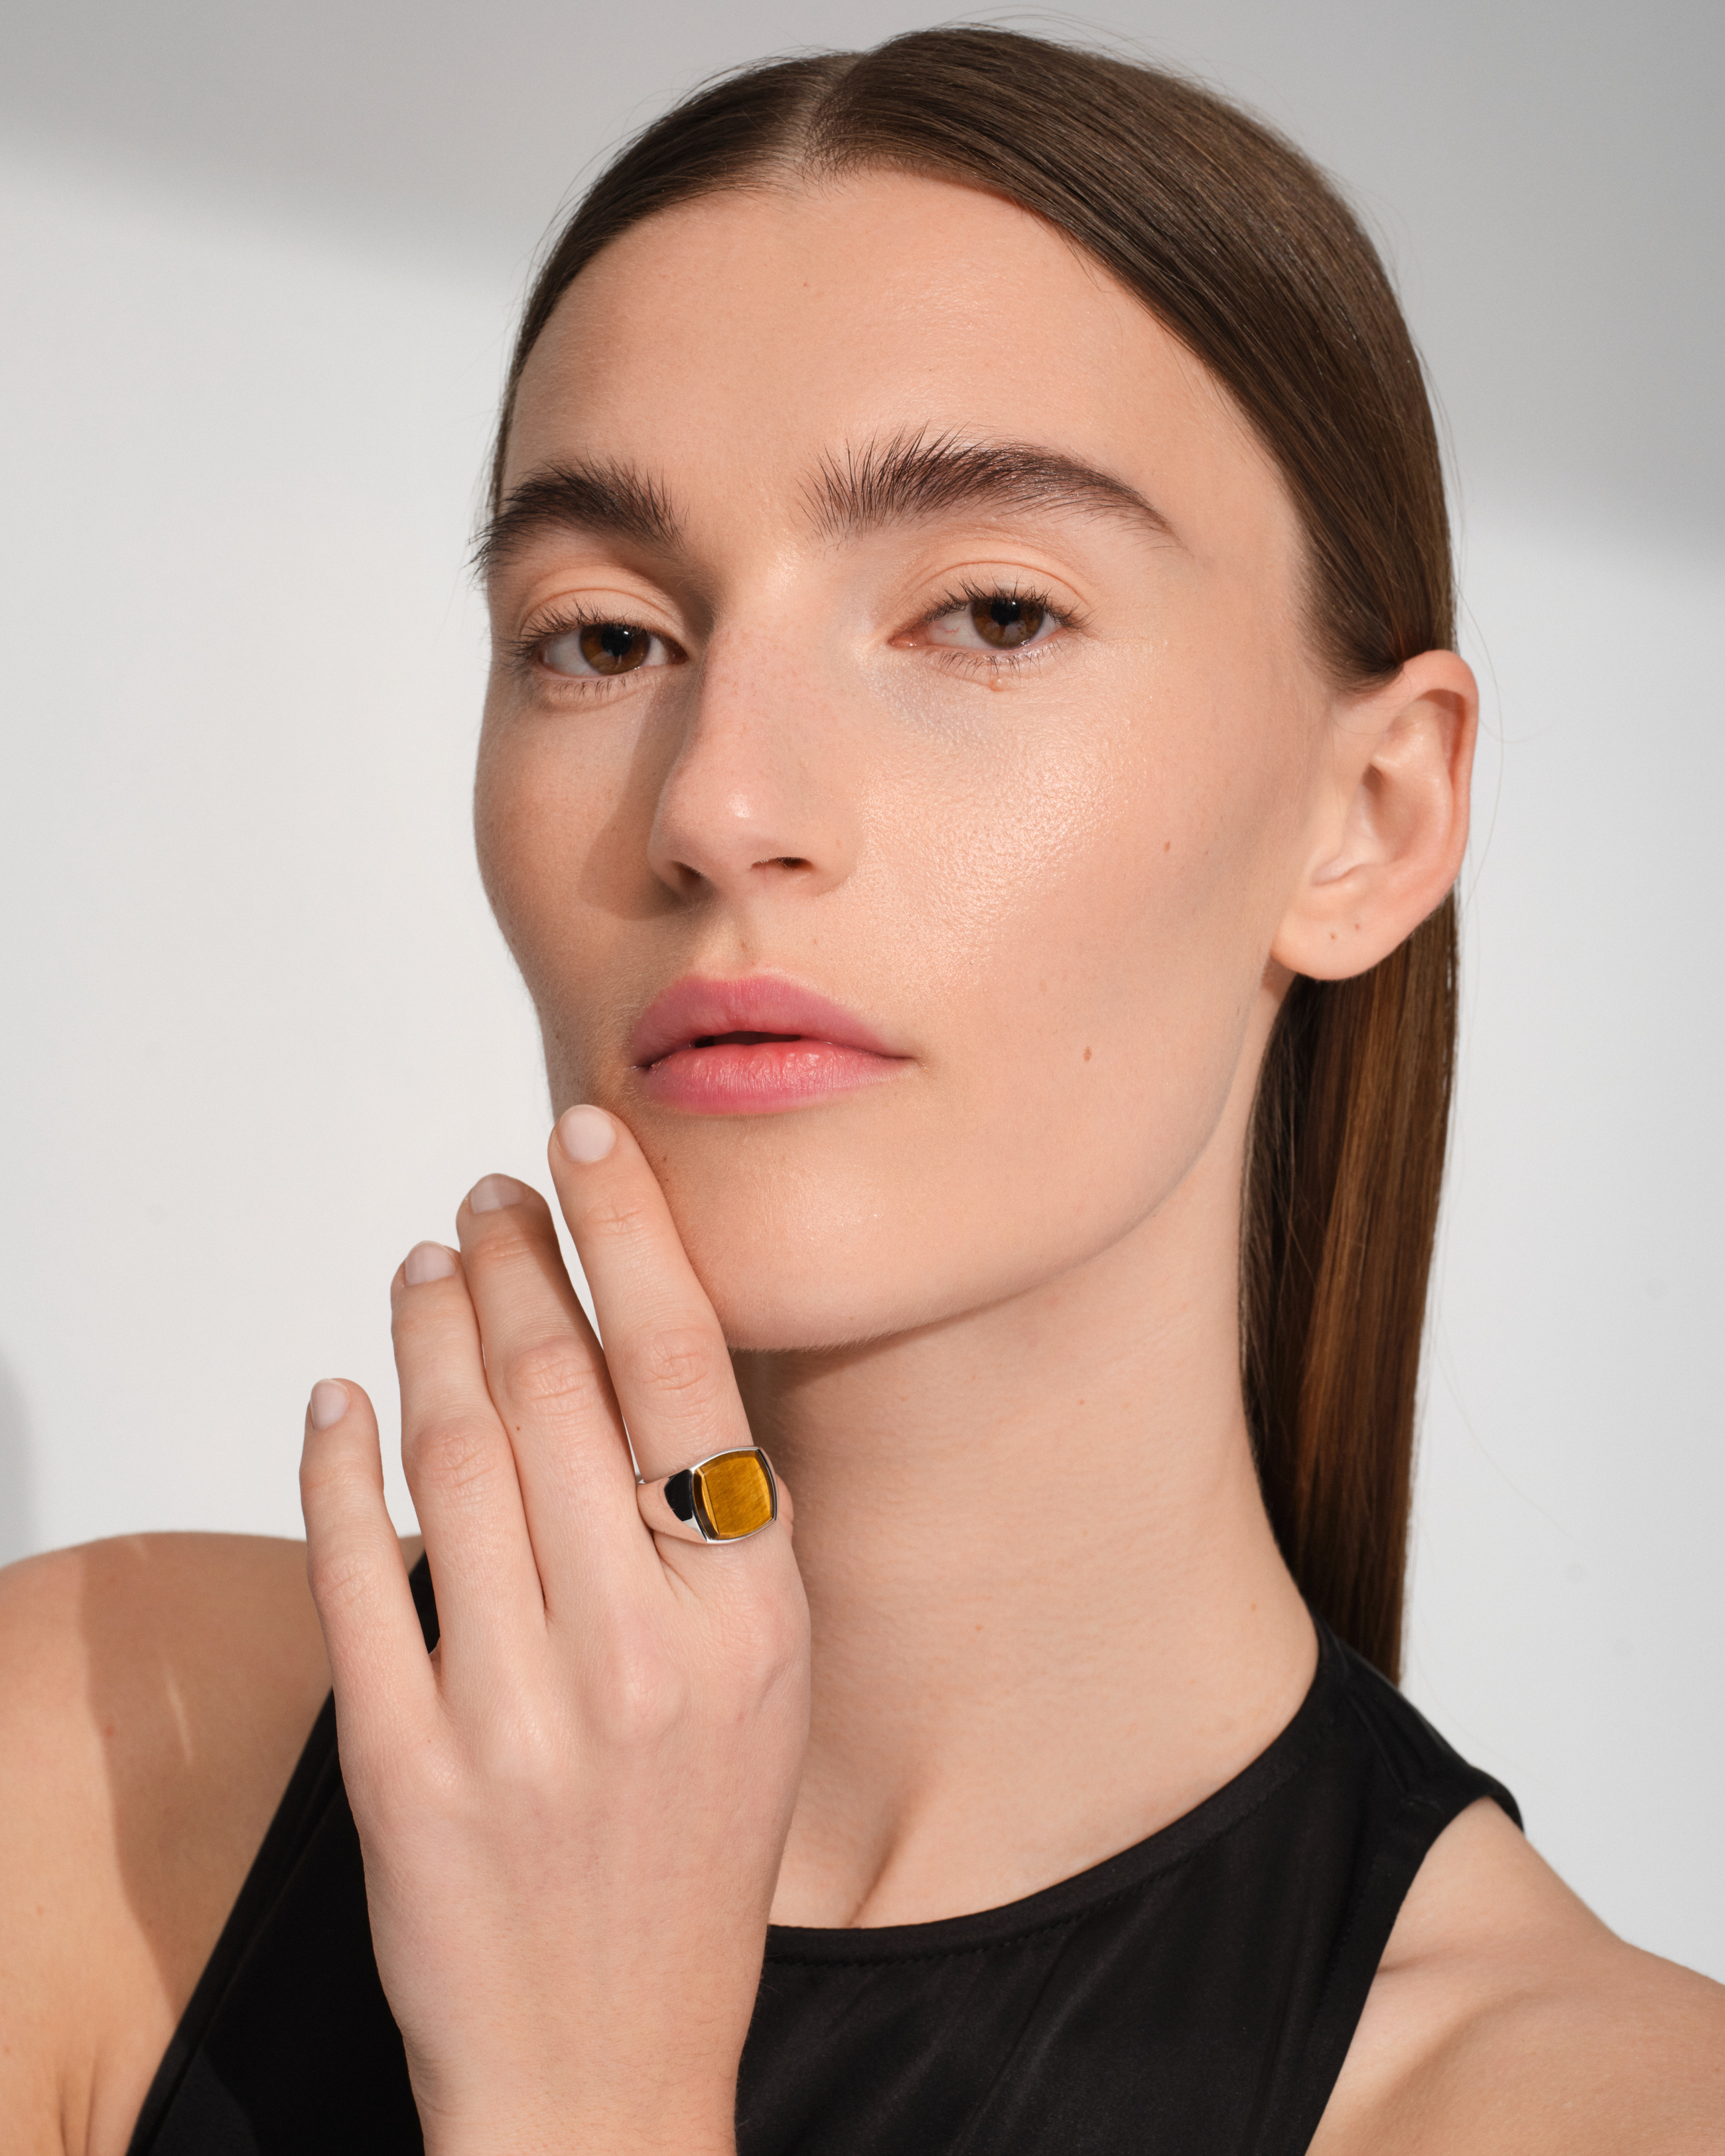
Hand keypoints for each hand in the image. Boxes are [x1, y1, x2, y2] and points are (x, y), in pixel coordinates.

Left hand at [299, 1107, 809, 2155]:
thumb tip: (651, 1345)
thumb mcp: (767, 1680)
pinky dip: (335, 1467)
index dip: (627, 1232)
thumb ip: (721, 1526)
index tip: (582, 1139)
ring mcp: (519, 1717)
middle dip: (512, 1265)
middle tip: (486, 1200)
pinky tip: (335, 1397)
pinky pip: (356, 1580)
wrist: (608, 2055)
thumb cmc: (696, 1847)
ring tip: (421, 1267)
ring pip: (452, 1461)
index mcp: (750, 1620)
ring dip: (423, 1338)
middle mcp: (644, 1655)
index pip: (684, 1372)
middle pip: (556, 1393)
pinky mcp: (408, 1775)